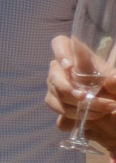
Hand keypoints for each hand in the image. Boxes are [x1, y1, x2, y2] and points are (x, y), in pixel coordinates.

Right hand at [47, 36, 115, 150]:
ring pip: (54, 94)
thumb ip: (115, 81)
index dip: (60, 53)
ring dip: (73, 107)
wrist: (111, 107)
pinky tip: (89, 119)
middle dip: (68, 89)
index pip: (60, 43)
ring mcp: (55, 85)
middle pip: (54, 75)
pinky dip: (71, 116)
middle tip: (84, 98)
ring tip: (98, 113)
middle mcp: (62, 68)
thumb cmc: (112, 88)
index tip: (69, 67)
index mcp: (77, 54)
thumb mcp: (115, 82)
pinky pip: (55, 108)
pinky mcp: (54, 101)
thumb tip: (112, 79)